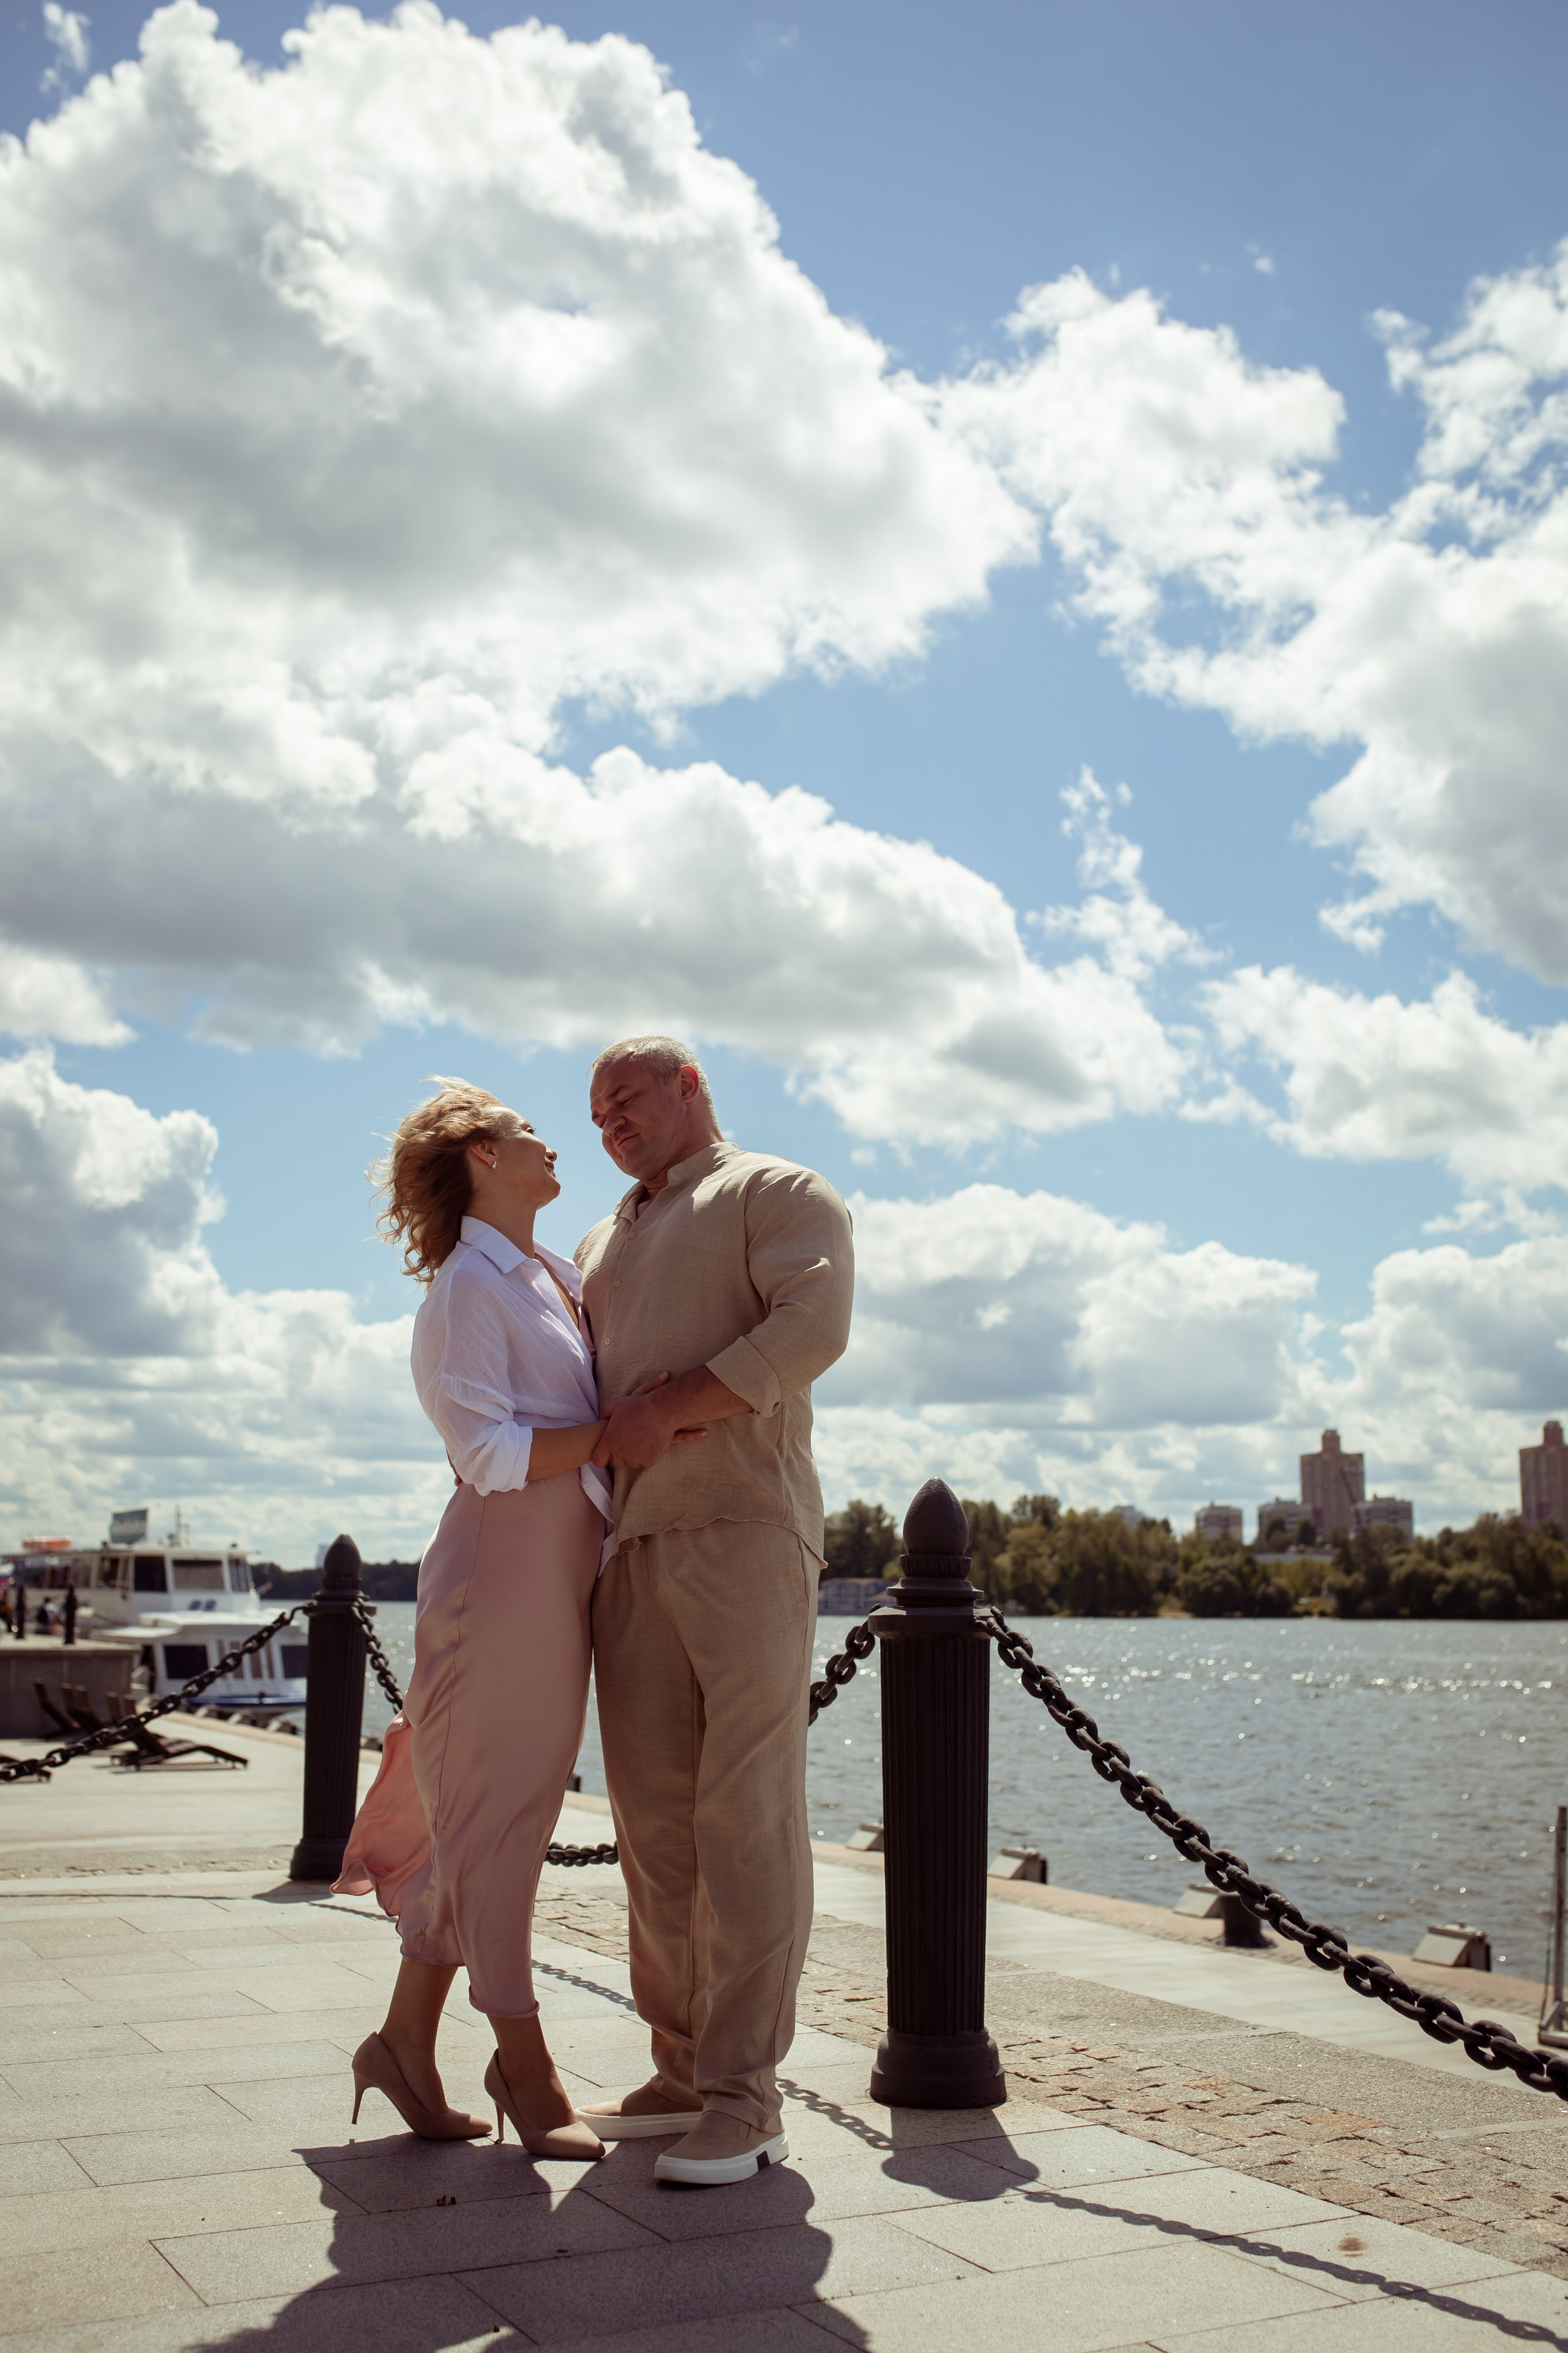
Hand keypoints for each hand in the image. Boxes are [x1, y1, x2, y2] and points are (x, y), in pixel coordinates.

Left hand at [591, 1374, 706, 1469]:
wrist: (661, 1412)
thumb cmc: (638, 1406)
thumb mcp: (617, 1404)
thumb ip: (606, 1412)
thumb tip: (604, 1418)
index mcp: (609, 1441)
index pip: (598, 1460)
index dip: (602, 1456)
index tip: (608, 1452)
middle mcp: (620, 1453)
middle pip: (617, 1463)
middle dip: (621, 1455)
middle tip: (629, 1443)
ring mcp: (635, 1458)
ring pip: (632, 1463)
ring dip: (635, 1456)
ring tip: (641, 1441)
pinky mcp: (649, 1461)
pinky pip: (645, 1463)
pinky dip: (648, 1456)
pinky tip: (651, 1443)